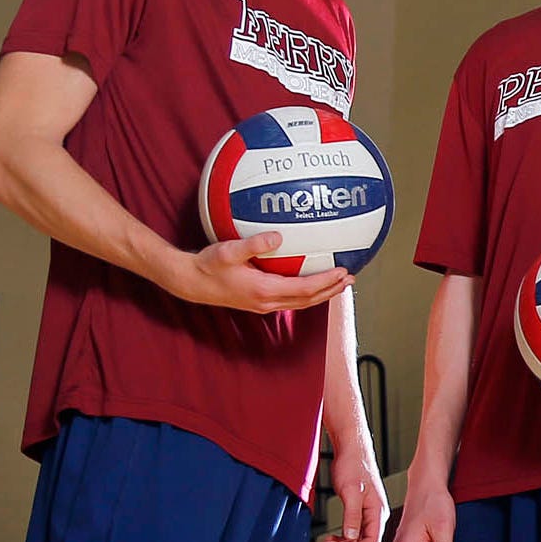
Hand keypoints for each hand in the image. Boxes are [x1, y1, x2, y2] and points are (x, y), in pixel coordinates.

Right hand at [159, 232, 350, 313]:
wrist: (190, 283)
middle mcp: (267, 302)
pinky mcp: (259, 302)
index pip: (305, 289)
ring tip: (339, 283)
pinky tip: (311, 282)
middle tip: (350, 278)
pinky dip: (306, 293)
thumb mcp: (228, 251)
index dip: (327, 282)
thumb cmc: (207, 265)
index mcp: (264, 290)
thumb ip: (254, 244)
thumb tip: (278, 236)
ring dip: (322, 293)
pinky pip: (290, 300)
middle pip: (308, 300)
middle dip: (331, 290)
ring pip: (301, 303)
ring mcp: (263, 305)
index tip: (344, 271)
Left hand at [320, 439, 389, 541]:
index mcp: (378, 511)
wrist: (351, 449)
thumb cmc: (353, 465)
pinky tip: (331, 538)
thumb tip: (350, 537)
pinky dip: (341, 536)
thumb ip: (352, 516)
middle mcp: (375, 513)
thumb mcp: (351, 492)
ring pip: (356, 536)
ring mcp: (367, 511)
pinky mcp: (359, 507)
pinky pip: (352, 528)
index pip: (371, 541)